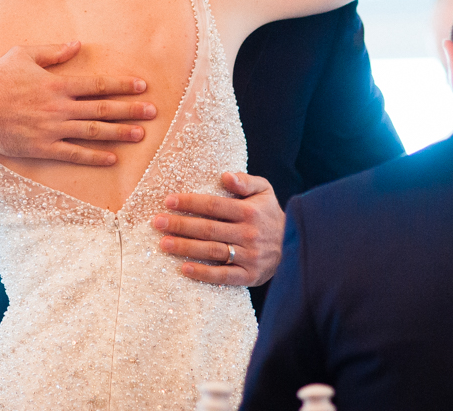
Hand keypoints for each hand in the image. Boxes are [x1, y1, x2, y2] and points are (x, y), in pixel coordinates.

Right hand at [0, 42, 153, 165]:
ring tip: (140, 134)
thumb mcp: (23, 54)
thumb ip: (53, 52)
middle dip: (130, 110)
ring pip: (93, 132)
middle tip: (152, 112)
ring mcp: (52, 129)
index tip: (142, 86)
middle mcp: (59, 107)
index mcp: (57, 84)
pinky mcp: (42, 148)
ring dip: (119, 133)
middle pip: (102, 109)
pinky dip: (94, 156)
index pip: (98, 85)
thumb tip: (77, 45)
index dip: (122, 85)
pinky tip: (112, 158)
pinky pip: (74, 154)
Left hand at [152, 172, 283, 286]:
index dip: (190, 203)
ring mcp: (249, 257)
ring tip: (163, 243)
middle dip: (180, 225)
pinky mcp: (249, 276)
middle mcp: (249, 234)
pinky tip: (184, 268)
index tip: (168, 201)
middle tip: (156, 222)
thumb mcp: (264, 191)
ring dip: (186, 248)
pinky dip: (203, 273)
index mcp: (250, 212)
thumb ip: (245, 181)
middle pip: (208, 229)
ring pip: (212, 251)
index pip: (214, 206)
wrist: (295, 245)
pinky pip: (223, 276)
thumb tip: (225, 176)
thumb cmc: (270, 215)